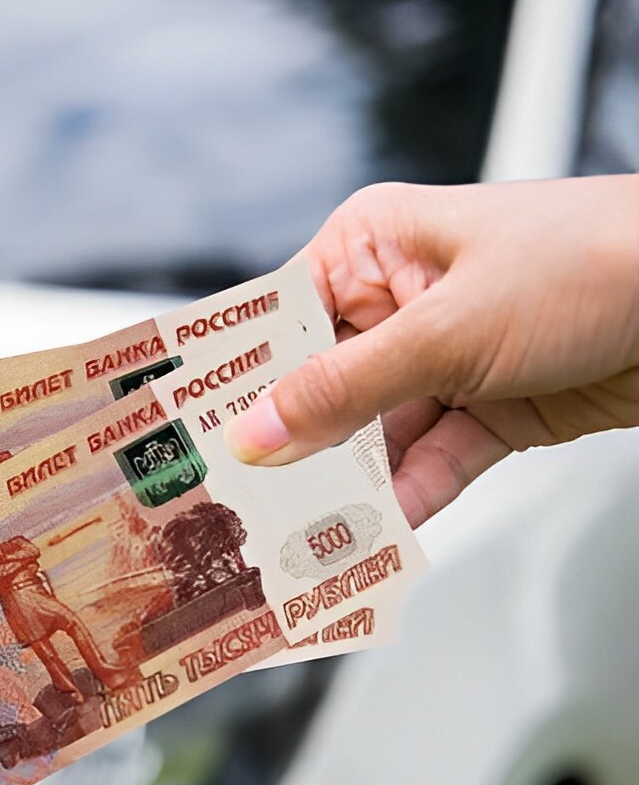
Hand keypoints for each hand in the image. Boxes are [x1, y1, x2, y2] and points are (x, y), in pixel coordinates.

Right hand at [226, 176, 638, 526]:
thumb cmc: (594, 262)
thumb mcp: (449, 329)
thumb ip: (346, 388)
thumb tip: (256, 433)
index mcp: (373, 246)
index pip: (279, 319)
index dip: (235, 382)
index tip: (190, 442)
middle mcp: (401, 300)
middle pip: (321, 387)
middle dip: (290, 449)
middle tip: (243, 508)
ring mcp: (447, 357)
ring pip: (375, 434)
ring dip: (349, 487)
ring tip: (300, 538)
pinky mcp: (493, 407)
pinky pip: (434, 460)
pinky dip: (411, 499)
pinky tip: (378, 538)